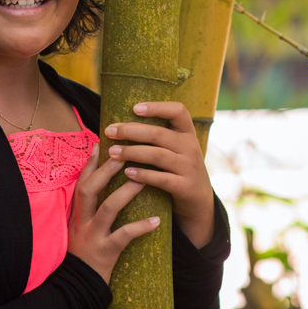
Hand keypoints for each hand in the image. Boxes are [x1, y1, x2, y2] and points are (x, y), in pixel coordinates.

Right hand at [68, 146, 160, 283]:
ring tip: (142, 180)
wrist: (76, 287)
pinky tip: (156, 222)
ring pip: (107, 209)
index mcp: (76, 214)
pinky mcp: (104, 253)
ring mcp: (92, 237)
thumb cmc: (84, 254)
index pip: (81, 183)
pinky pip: (123, 237)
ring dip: (125, 193)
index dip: (89, 164)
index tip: (100, 144)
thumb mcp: (80, 228)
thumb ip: (89, 209)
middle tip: (124, 155)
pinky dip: (140, 228)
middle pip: (88, 190)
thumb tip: (101, 186)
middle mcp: (81, 222)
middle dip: (105, 172)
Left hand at [104, 102, 214, 248]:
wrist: (199, 201)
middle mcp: (190, 147)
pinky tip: (127, 173)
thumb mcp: (175, 149)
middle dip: (131, 131)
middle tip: (109, 131)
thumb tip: (119, 124)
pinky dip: (143, 175)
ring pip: (158, 155)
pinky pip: (162, 179)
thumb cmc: (177, 169)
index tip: (134, 108)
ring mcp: (189, 167)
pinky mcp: (185, 187)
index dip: (157, 107)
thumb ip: (157, 137)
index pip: (178, 111)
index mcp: (187, 133)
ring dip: (132, 152)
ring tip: (112, 152)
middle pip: (159, 134)